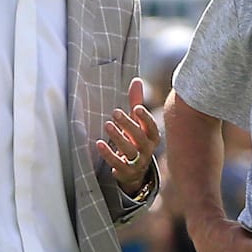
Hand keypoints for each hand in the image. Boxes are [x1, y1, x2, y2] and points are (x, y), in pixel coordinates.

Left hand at [97, 77, 158, 194]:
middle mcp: (147, 150)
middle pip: (140, 137)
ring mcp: (138, 162)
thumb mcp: (137, 123)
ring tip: (107, 125)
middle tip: (115, 112)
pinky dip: (108, 154)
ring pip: (130, 150)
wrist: (136, 171)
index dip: (145, 118)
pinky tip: (99, 144)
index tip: (136, 108)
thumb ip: (136, 103)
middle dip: (128, 124)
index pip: (152, 127)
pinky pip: (118, 163)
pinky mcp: (126, 172)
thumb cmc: (135, 140)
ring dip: (118, 137)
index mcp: (152, 137)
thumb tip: (136, 80)